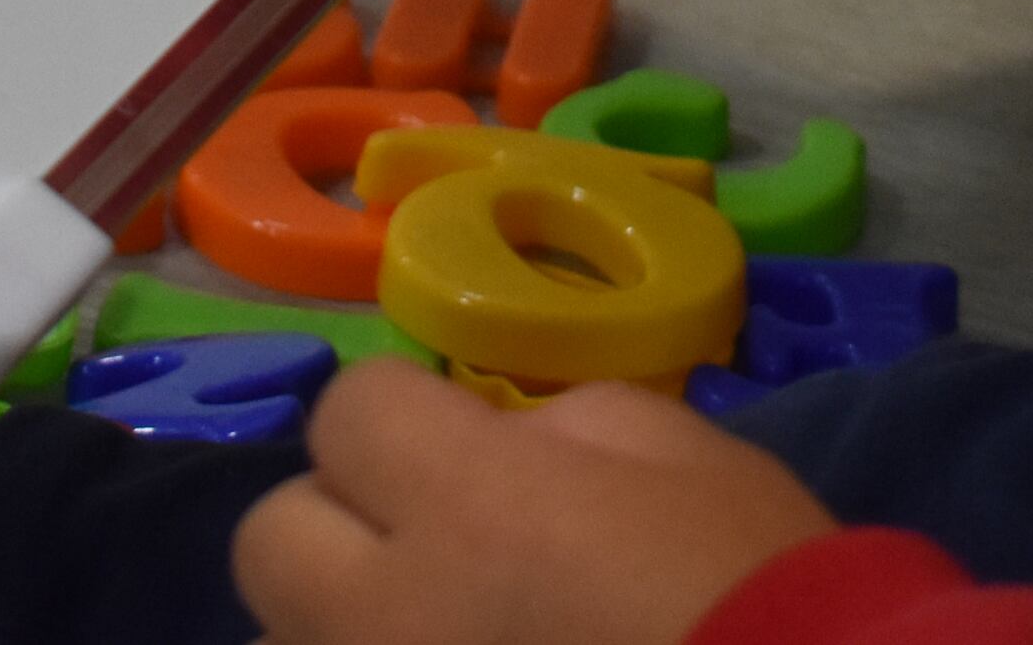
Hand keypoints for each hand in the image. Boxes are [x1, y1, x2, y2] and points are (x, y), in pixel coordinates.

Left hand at [231, 358, 835, 644]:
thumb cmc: (761, 593)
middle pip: (271, 539)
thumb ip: (567, 428)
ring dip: (338, 631)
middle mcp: (387, 615)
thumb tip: (506, 443)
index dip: (402, 420)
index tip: (456, 449)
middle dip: (338, 527)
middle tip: (425, 552)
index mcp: (467, 503)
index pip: (347, 411)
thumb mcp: (687, 455)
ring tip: (438, 635)